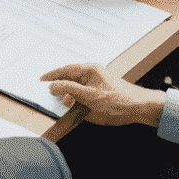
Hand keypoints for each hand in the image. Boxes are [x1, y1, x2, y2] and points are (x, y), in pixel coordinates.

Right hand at [42, 62, 165, 127]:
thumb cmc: (119, 99)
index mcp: (89, 70)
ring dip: (66, 97)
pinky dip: (74, 102)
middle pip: (67, 79)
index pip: (65, 70)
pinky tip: (72, 109)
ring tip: (61, 104)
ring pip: (73, 89)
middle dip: (58, 87)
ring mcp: (94, 85)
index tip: (40, 80)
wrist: (138, 108)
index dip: (51, 75)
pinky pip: (80, 97)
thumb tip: (53, 86)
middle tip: (47, 95)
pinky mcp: (96, 95)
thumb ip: (69, 89)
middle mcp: (90, 76)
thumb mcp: (90, 95)